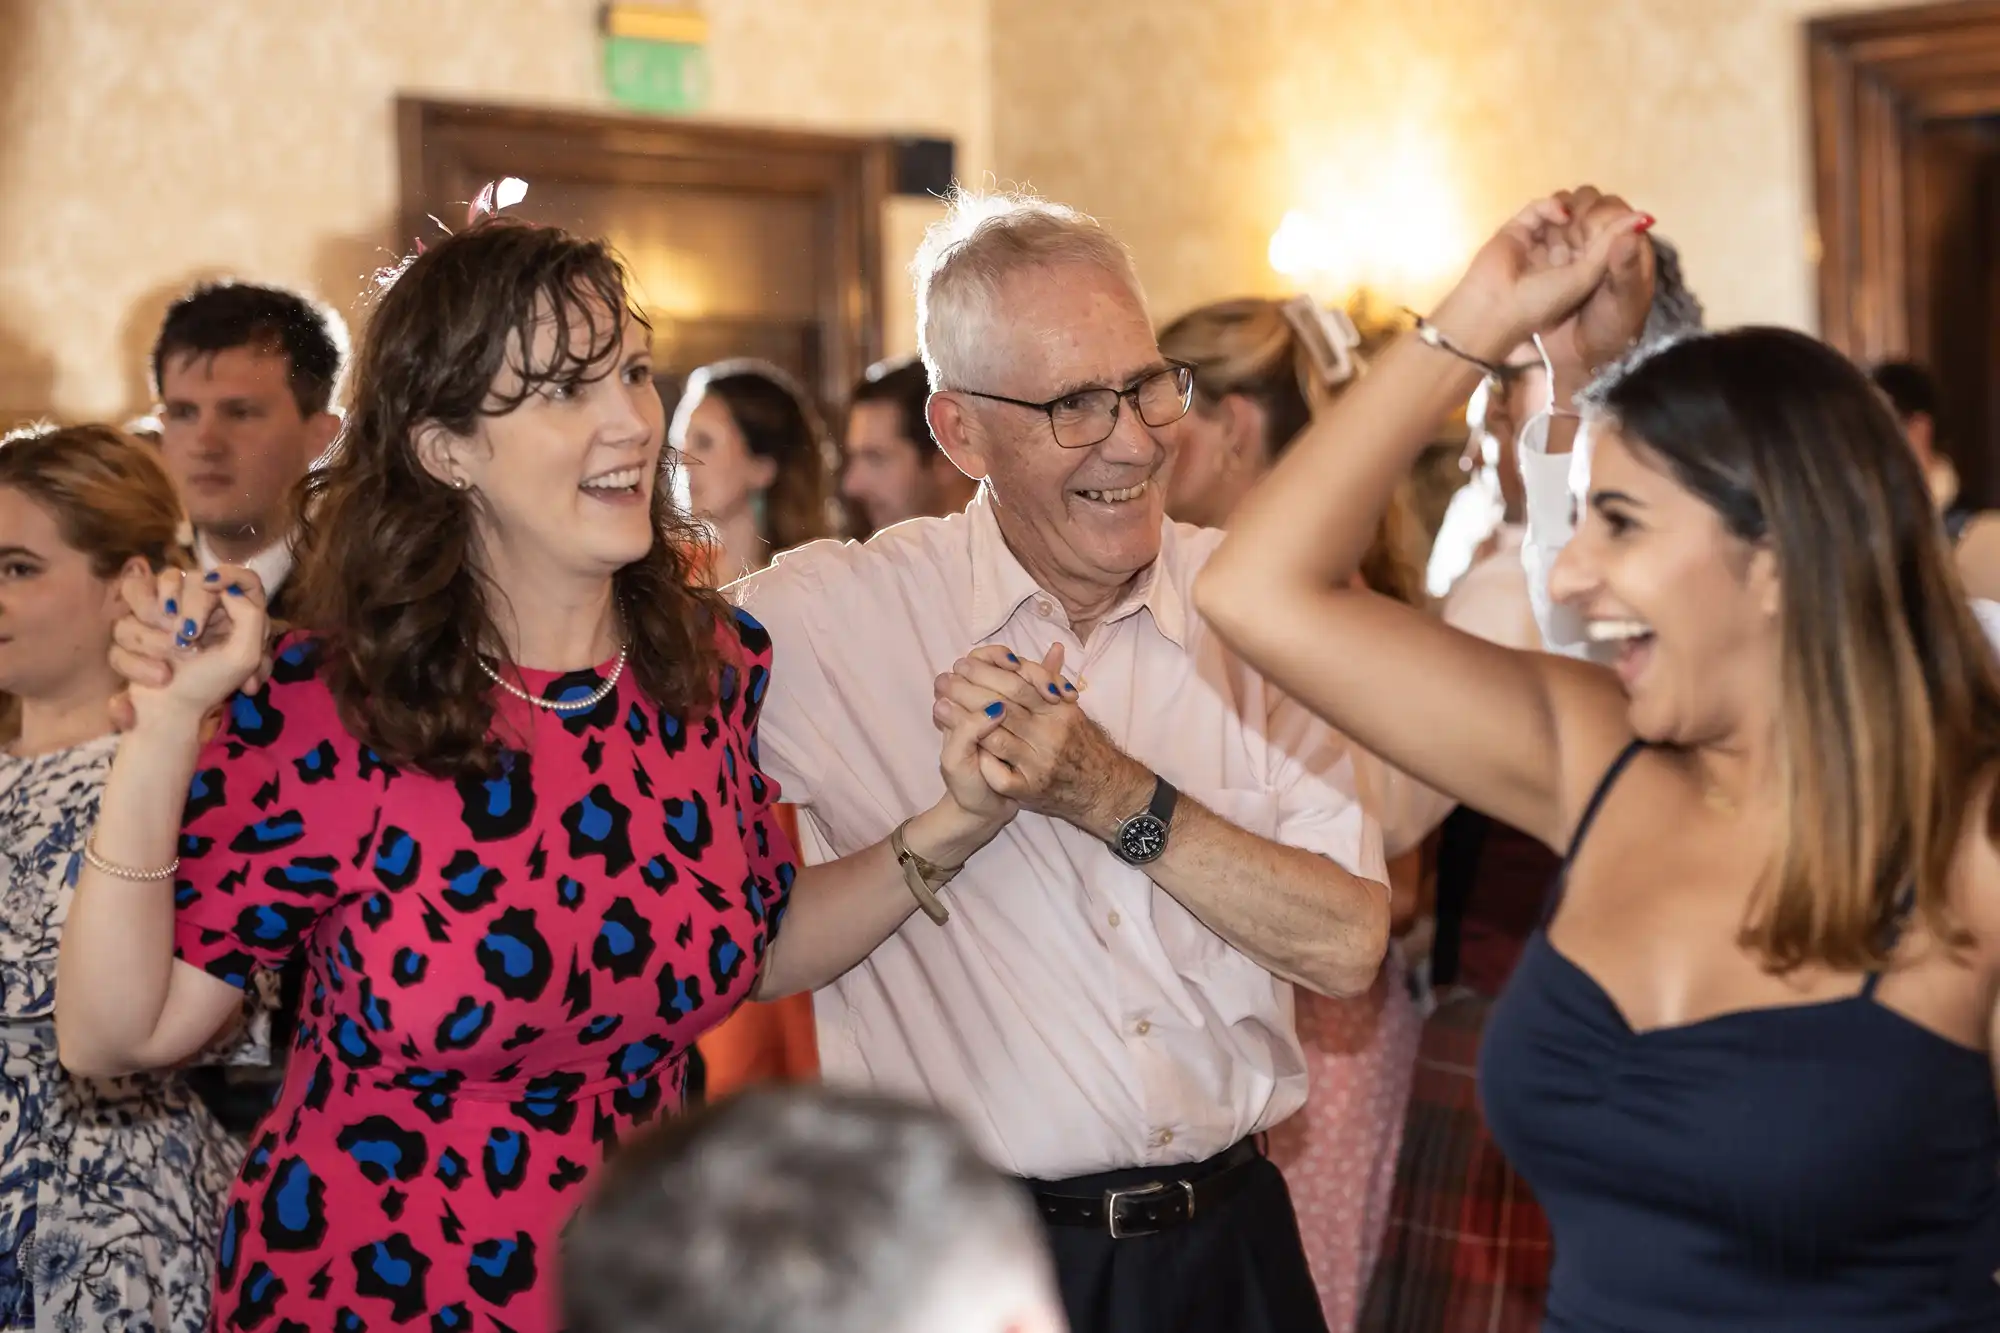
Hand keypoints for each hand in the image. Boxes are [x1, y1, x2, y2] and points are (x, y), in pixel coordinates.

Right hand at [108, 564, 268, 733]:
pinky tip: (148, 651)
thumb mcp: (244, 657)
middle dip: (191, 607)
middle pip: (194, 577)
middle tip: (187, 638)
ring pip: (158, 585)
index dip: (229, 574)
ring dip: (159, 624)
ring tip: (170, 653)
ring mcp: (169, 607)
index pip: (243, 578)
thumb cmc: (207, 685)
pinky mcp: (139, 615)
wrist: (166, 710)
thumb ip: (251, 616)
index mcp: (235, 613)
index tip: (212, 584)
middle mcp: (204, 605)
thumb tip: (229, 589)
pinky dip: (136, 633)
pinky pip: (130, 603)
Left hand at [934, 644, 1148, 833]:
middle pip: (1003, 707)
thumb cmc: (1081, 745)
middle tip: (944, 680)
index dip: (988, 673)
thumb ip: (1055, 682)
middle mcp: (1050, 735)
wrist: (1102, 790)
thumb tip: (1054, 647)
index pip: (1018, 685)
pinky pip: (999, 775)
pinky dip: (978, 759)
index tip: (964, 663)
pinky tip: (956, 746)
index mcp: (1059, 711)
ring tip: (940, 707)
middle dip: (969, 692)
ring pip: (995, 739)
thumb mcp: (1071, 710)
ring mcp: (1039, 764)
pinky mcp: (1029, 791)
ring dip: (964, 722)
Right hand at [1433, 187, 1653, 363]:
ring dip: (1573, 208)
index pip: (1616, 223)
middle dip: (1591, 213)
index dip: (1613, 221)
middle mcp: (1577, 250)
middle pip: (1592, 210)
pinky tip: (1559, 216)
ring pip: (1568, 205)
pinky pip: (1539, 207)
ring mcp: (1547, 241)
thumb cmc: (1559, 316)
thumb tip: (1647, 215)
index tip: (1607, 235)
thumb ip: (1618, 249)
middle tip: (1586, 233)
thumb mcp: (1602, 286)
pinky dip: (1550, 205)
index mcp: (1603, 263)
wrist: (1514, 332)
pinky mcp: (1519, 233)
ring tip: (1571, 227)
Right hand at [1535, 186, 1657, 387]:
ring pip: (1565, 213)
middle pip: (1588, 204)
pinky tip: (1533, 243)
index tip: (1584, 234)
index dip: (1597, 214)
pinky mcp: (1550, 258)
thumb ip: (1627, 265)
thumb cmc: (1609, 331)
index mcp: (1625, 247)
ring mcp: (1574, 249)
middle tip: (1566, 237)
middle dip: (1575, 213)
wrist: (1580, 361)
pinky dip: (1538, 228)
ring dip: (1555, 219)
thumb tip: (1637, 220)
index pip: (1612, 209)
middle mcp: (1600, 242)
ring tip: (1549, 241)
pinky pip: (1544, 230)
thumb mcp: (1624, 303)